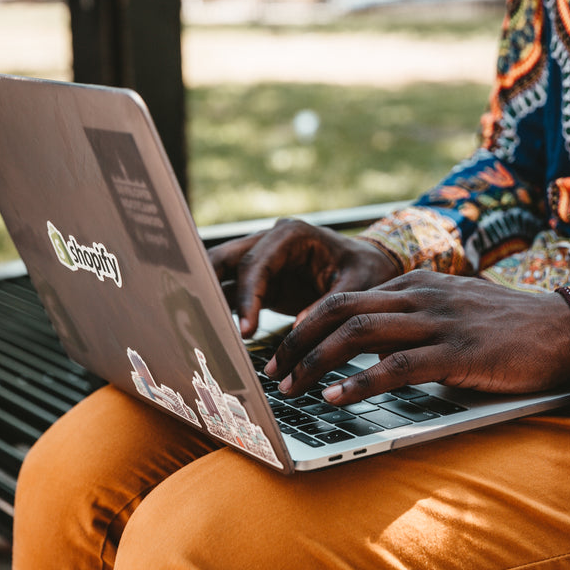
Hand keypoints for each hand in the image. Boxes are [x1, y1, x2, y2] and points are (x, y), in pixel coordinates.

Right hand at [208, 218, 400, 337]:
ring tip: (197, 329)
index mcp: (292, 234)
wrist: (373, 266)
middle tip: (198, 320)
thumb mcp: (359, 285)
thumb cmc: (368, 270)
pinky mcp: (261, 281)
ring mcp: (262, 260)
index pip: (256, 264)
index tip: (246, 331)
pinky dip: (221, 311)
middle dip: (208, 288)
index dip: (248, 297)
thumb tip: (299, 330)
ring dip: (209, 299)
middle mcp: (270, 240)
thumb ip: (329, 303)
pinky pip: (233, 294)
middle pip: (225, 260)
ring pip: (221, 275)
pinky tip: (213, 334)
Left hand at [264, 270, 569, 404]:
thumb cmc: (508, 327)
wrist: (566, 330)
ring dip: (315, 361)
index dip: (306, 322)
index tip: (283, 349)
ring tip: (291, 387)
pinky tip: (335, 398)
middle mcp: (421, 294)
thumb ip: (413, 321)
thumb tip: (371, 352)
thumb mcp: (452, 310)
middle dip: (298, 341)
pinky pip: (396, 366)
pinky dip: (358, 382)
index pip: (345, 296)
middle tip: (273, 371)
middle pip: (340, 309)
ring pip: (359, 333)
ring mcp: (439, 321)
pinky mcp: (458, 352)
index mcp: (416, 282)